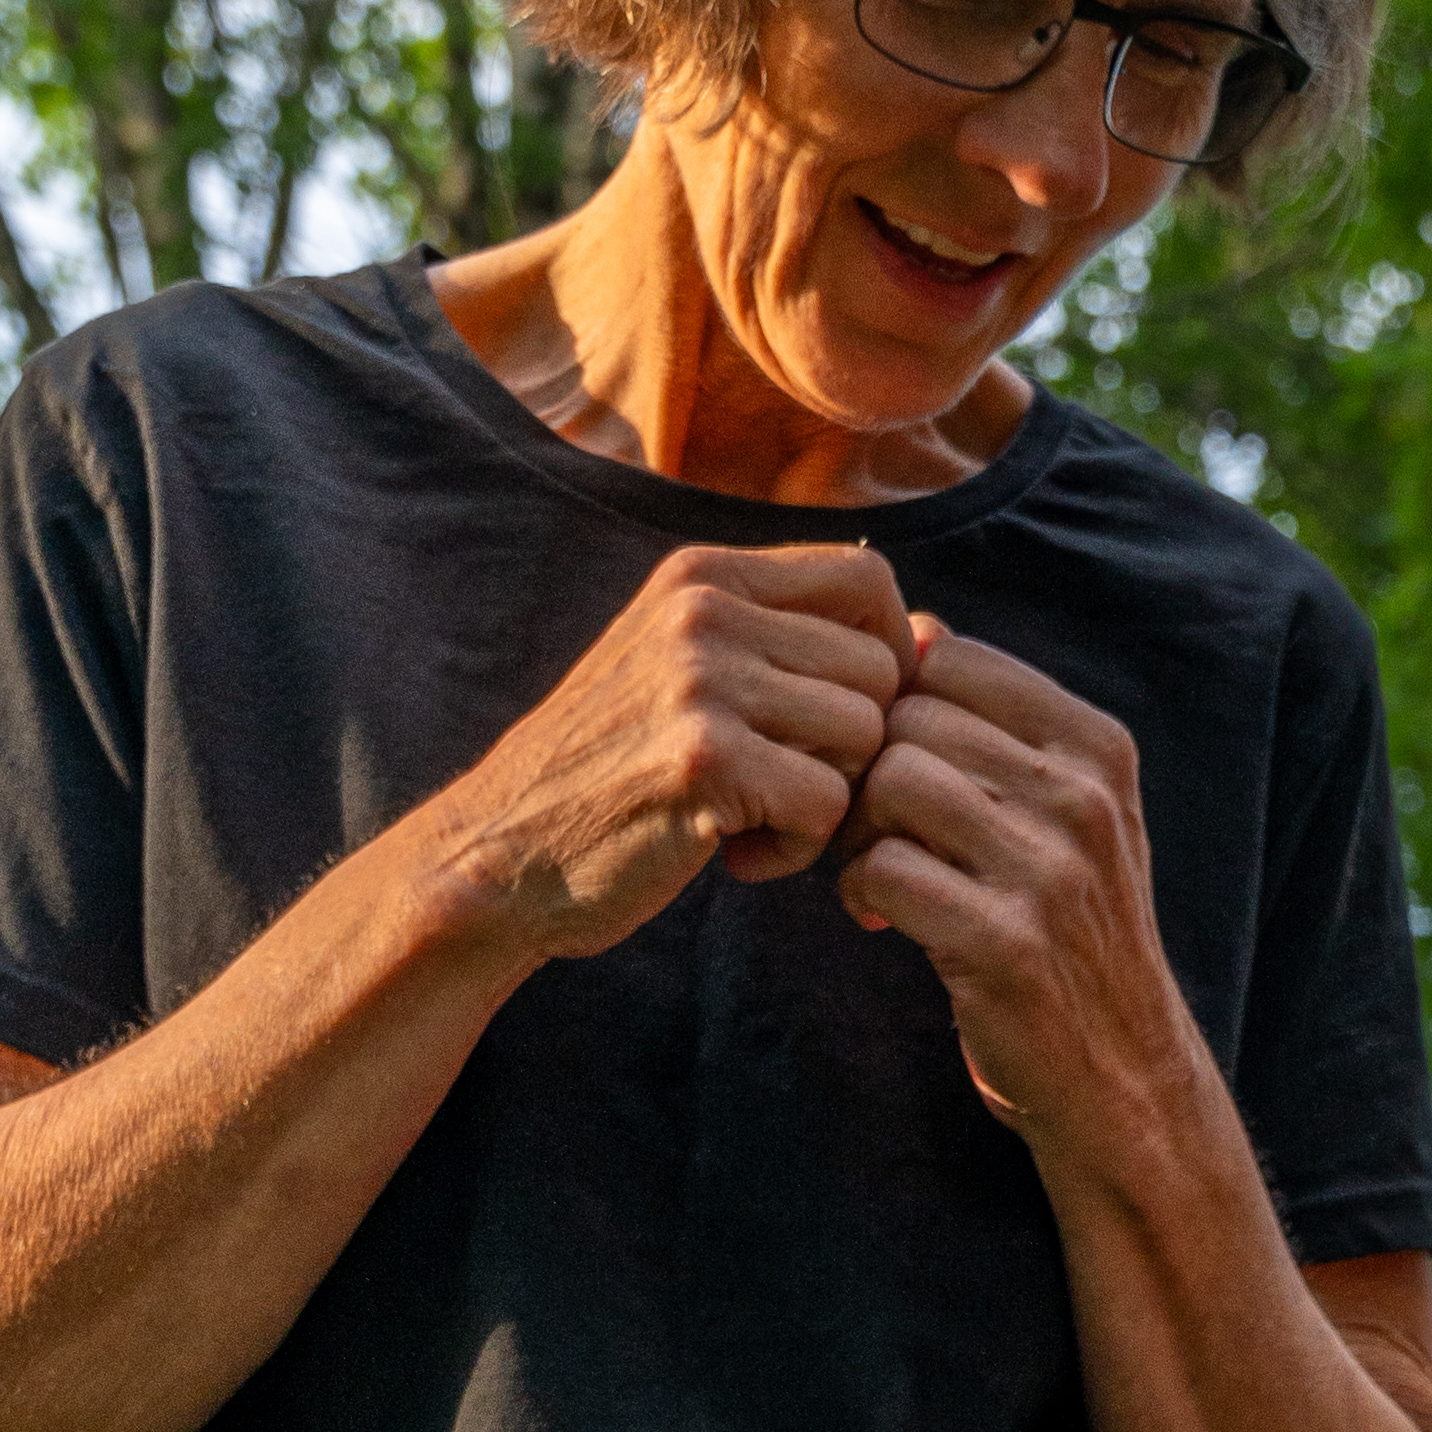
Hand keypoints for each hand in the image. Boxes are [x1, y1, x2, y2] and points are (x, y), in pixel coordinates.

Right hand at [432, 539, 916, 958]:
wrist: (501, 851)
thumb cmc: (612, 772)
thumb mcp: (686, 670)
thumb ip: (785, 641)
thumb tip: (929, 633)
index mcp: (704, 575)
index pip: (867, 576)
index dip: (891, 650)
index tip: (850, 716)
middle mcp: (705, 609)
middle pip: (882, 668)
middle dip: (855, 747)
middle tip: (787, 790)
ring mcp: (701, 677)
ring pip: (865, 736)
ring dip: (826, 802)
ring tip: (753, 822)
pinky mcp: (702, 756)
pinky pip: (827, 803)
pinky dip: (794, 852)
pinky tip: (731, 856)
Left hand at [833, 626, 1199, 1178]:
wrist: (1123, 1075)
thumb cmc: (1073, 930)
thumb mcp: (1073, 814)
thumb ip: (1005, 726)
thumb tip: (919, 629)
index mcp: (1099, 749)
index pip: (954, 658)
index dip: (898, 702)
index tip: (895, 760)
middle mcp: (1085, 799)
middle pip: (910, 718)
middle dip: (865, 766)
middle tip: (865, 825)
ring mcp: (1050, 871)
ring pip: (890, 781)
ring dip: (855, 825)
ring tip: (871, 867)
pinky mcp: (1005, 943)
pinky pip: (882, 868)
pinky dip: (857, 889)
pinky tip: (879, 917)